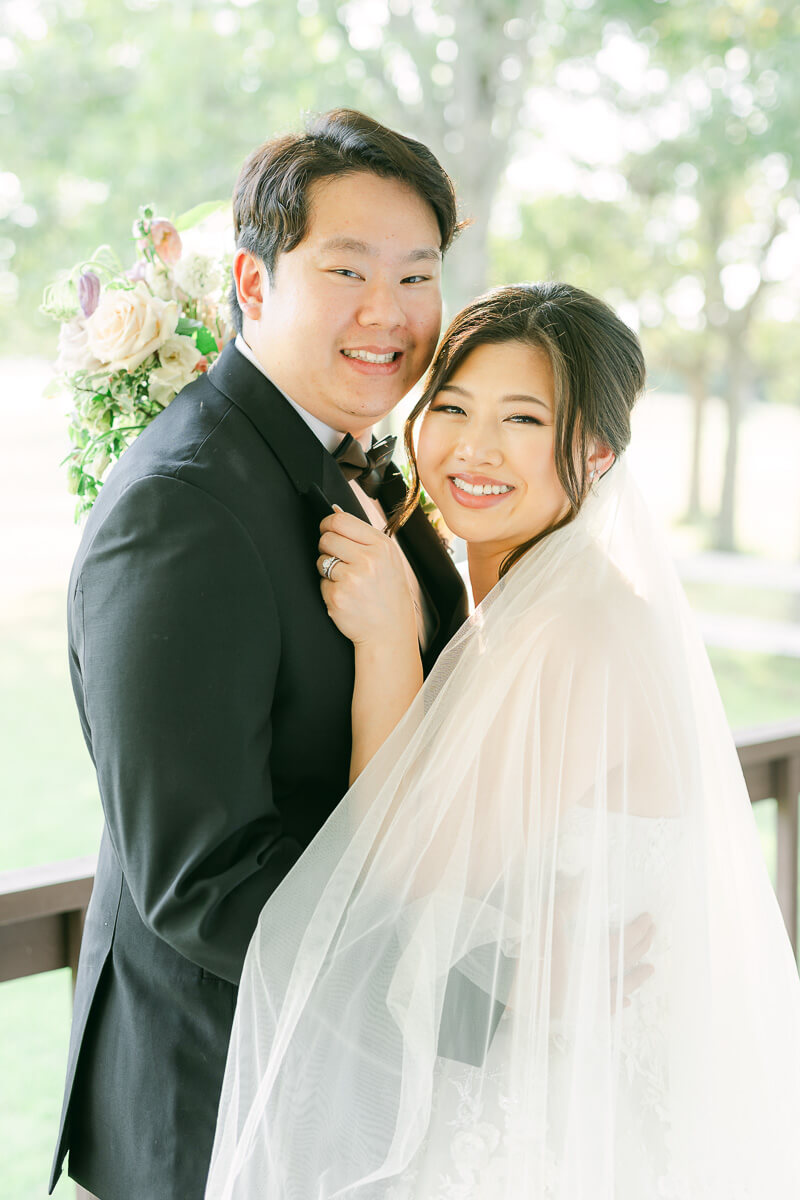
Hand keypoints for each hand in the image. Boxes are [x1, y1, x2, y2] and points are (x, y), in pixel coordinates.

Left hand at [317, 508, 417, 647]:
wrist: (390, 632)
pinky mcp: (338, 596)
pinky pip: (321, 583)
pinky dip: (329, 589)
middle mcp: (368, 559)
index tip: (327, 530)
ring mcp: (352, 578)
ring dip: (327, 569)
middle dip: (326, 547)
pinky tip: (346, 597)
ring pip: (321, 560)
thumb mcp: (387, 559)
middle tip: (337, 559)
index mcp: (381, 546)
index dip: (328, 524)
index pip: (341, 520)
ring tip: (346, 581)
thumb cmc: (388, 595)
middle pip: (327, 538)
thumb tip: (335, 512)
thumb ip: (363, 537)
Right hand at [506, 909, 655, 1017]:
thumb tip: (588, 875)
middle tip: (654, 934)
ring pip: (623, 986)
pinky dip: (619, 1003)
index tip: (649, 918)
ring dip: (638, 977)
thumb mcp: (549, 917)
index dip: (639, 928)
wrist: (510, 989)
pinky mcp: (580, 1012)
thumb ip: (571, 897)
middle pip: (627, 960)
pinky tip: (627, 1002)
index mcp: (595, 955)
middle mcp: (599, 978)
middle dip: (643, 945)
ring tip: (651, 969)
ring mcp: (591, 998)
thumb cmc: (531, 951)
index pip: (626, 939)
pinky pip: (606, 1009)